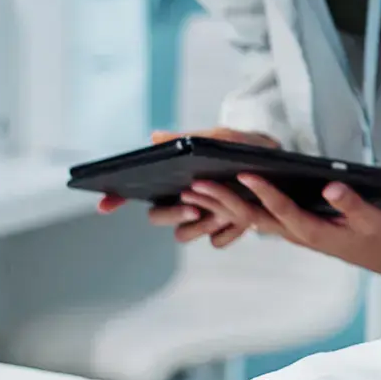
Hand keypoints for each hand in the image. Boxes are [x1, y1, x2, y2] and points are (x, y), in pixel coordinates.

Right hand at [100, 129, 279, 249]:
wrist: (275, 160)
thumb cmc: (240, 145)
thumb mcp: (217, 137)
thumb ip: (188, 138)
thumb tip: (155, 137)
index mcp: (173, 179)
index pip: (133, 191)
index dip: (115, 198)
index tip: (105, 204)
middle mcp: (182, 201)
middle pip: (156, 217)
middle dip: (172, 213)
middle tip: (194, 205)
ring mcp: (202, 218)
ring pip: (184, 234)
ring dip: (202, 223)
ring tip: (225, 207)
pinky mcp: (224, 231)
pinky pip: (216, 242)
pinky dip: (227, 232)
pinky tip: (242, 219)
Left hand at [186, 173, 380, 276]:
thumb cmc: (380, 235)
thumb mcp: (374, 220)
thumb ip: (351, 204)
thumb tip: (331, 186)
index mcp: (314, 231)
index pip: (282, 209)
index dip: (264, 192)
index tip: (244, 174)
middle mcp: (296, 233)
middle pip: (253, 218)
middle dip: (222, 201)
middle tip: (195, 185)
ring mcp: (291, 232)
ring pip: (249, 219)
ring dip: (219, 206)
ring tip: (191, 191)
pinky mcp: (292, 228)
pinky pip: (257, 219)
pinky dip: (234, 209)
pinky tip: (216, 198)